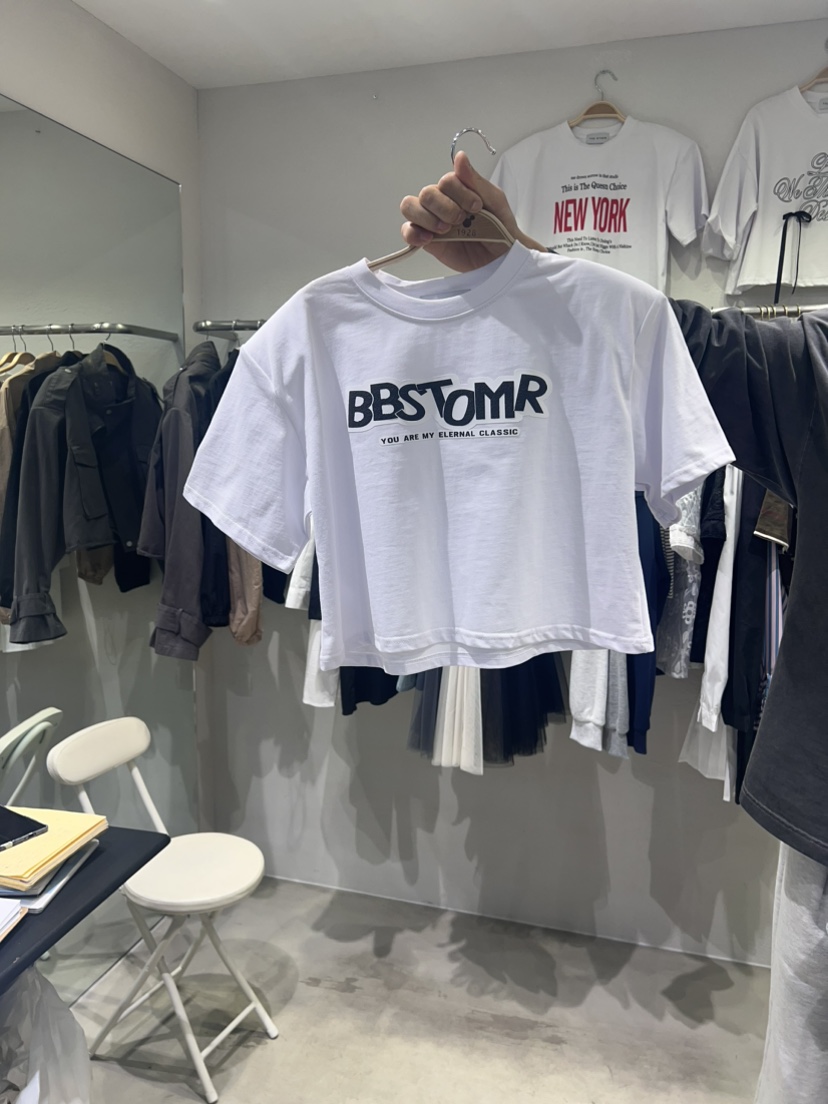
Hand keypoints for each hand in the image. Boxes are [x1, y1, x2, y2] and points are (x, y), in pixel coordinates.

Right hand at [400, 151, 544, 272]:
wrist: (501, 257)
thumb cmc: (500, 227)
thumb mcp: (494, 200)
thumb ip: (475, 180)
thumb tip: (459, 157)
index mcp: (457, 189)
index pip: (445, 180)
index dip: (459, 192)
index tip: (477, 207)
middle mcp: (441, 201)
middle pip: (426, 193)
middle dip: (444, 207)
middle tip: (461, 220)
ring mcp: (432, 220)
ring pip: (410, 207)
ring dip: (427, 218)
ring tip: (445, 230)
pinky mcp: (427, 241)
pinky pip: (407, 231)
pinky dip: (413, 233)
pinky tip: (429, 239)